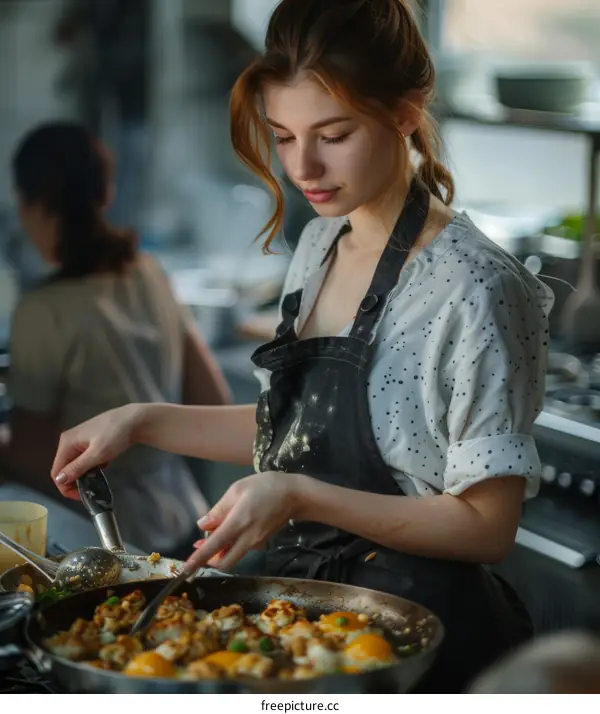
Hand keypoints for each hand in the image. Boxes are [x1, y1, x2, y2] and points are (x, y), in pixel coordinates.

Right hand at [50, 404, 142, 500]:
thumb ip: (77, 467)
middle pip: (65, 469)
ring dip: (84, 475)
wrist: (135, 420)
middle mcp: (69, 442)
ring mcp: (80, 441)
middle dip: (75, 482)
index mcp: (67, 443)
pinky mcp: (90, 442)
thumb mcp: (97, 454)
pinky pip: (85, 460)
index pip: (57, 472)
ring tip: (98, 480)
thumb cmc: (116, 435)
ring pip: (76, 465)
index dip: (65, 487)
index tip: (80, 496)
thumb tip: (59, 479)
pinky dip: (91, 466)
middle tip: (91, 490)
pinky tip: (102, 467)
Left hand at [186, 471, 306, 571]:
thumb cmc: (265, 486)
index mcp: (238, 523)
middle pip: (225, 563)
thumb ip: (219, 509)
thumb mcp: (237, 489)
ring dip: (220, 551)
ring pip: (233, 556)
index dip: (198, 560)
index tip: (185, 570)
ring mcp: (256, 543)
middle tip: (200, 547)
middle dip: (209, 561)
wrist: (294, 494)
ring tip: (214, 534)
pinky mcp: (262, 543)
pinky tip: (232, 529)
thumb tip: (202, 525)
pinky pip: (242, 549)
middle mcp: (247, 538)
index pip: (214, 547)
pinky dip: (232, 545)